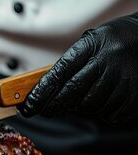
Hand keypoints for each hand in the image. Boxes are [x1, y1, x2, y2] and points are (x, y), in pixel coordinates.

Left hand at [19, 12, 137, 123]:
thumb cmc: (117, 40)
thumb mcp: (92, 41)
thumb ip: (71, 63)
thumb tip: (43, 89)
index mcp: (92, 45)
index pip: (59, 74)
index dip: (40, 93)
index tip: (27, 106)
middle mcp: (108, 62)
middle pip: (71, 95)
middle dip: (54, 105)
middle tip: (46, 109)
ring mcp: (123, 80)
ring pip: (89, 107)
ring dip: (81, 106)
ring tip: (89, 92)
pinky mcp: (134, 97)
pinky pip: (109, 114)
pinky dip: (102, 110)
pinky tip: (107, 96)